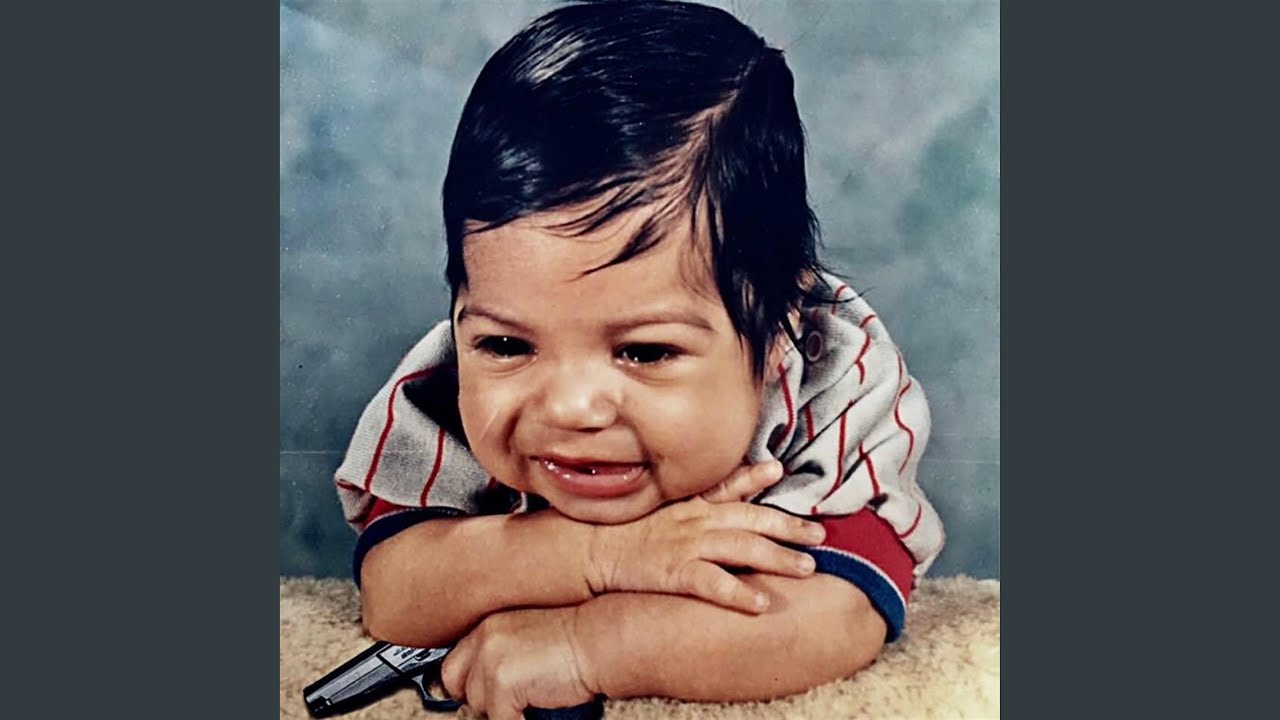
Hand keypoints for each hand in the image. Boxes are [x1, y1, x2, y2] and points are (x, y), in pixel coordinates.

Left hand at [440, 606, 594, 719]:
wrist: (600, 641)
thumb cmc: (576, 645)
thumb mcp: (528, 641)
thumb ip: (502, 656)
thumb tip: (481, 690)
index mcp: (489, 625)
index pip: (454, 664)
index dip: (469, 684)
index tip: (481, 695)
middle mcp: (484, 637)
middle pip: (457, 684)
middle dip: (481, 697)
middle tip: (511, 701)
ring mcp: (490, 658)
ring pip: (478, 705)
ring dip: (502, 709)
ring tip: (532, 699)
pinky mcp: (502, 681)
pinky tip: (539, 708)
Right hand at [587, 459, 825, 613]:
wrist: (585, 549)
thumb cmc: (621, 531)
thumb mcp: (655, 507)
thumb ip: (687, 501)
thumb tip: (713, 496)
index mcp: (690, 505)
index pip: (728, 487)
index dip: (756, 479)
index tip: (780, 470)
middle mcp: (695, 521)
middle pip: (750, 520)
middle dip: (788, 526)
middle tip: (821, 534)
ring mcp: (686, 545)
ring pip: (741, 549)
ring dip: (777, 558)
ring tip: (807, 568)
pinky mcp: (675, 573)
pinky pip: (712, 584)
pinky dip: (738, 593)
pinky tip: (761, 603)